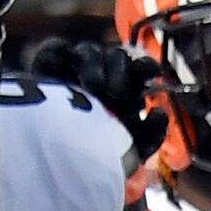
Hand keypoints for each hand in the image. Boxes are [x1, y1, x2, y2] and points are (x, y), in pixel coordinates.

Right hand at [29, 31, 169, 158]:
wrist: (55, 161)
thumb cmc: (96, 159)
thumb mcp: (130, 152)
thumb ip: (152, 134)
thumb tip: (161, 113)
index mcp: (125, 92)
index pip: (140, 68)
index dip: (146, 66)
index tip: (150, 73)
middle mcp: (102, 77)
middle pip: (117, 56)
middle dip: (120, 72)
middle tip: (117, 93)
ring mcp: (75, 69)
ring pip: (90, 52)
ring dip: (95, 68)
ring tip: (93, 88)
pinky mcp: (48, 66)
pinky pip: (57, 49)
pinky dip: (60, 55)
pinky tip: (65, 73)